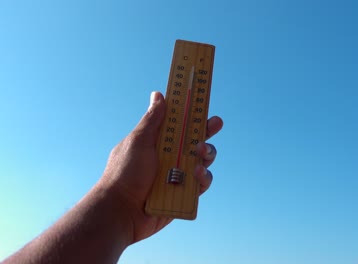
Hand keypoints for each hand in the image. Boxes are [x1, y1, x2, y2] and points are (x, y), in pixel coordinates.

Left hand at [98, 91, 222, 243]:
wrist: (120, 211)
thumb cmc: (124, 173)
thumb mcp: (138, 141)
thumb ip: (152, 120)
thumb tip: (158, 94)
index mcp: (159, 141)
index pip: (179, 123)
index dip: (192, 112)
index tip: (203, 102)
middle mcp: (170, 156)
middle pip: (195, 139)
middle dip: (207, 130)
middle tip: (215, 123)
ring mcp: (178, 175)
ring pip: (203, 160)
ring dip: (207, 152)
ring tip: (200, 151)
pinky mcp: (184, 194)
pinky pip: (202, 183)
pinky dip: (203, 177)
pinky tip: (196, 174)